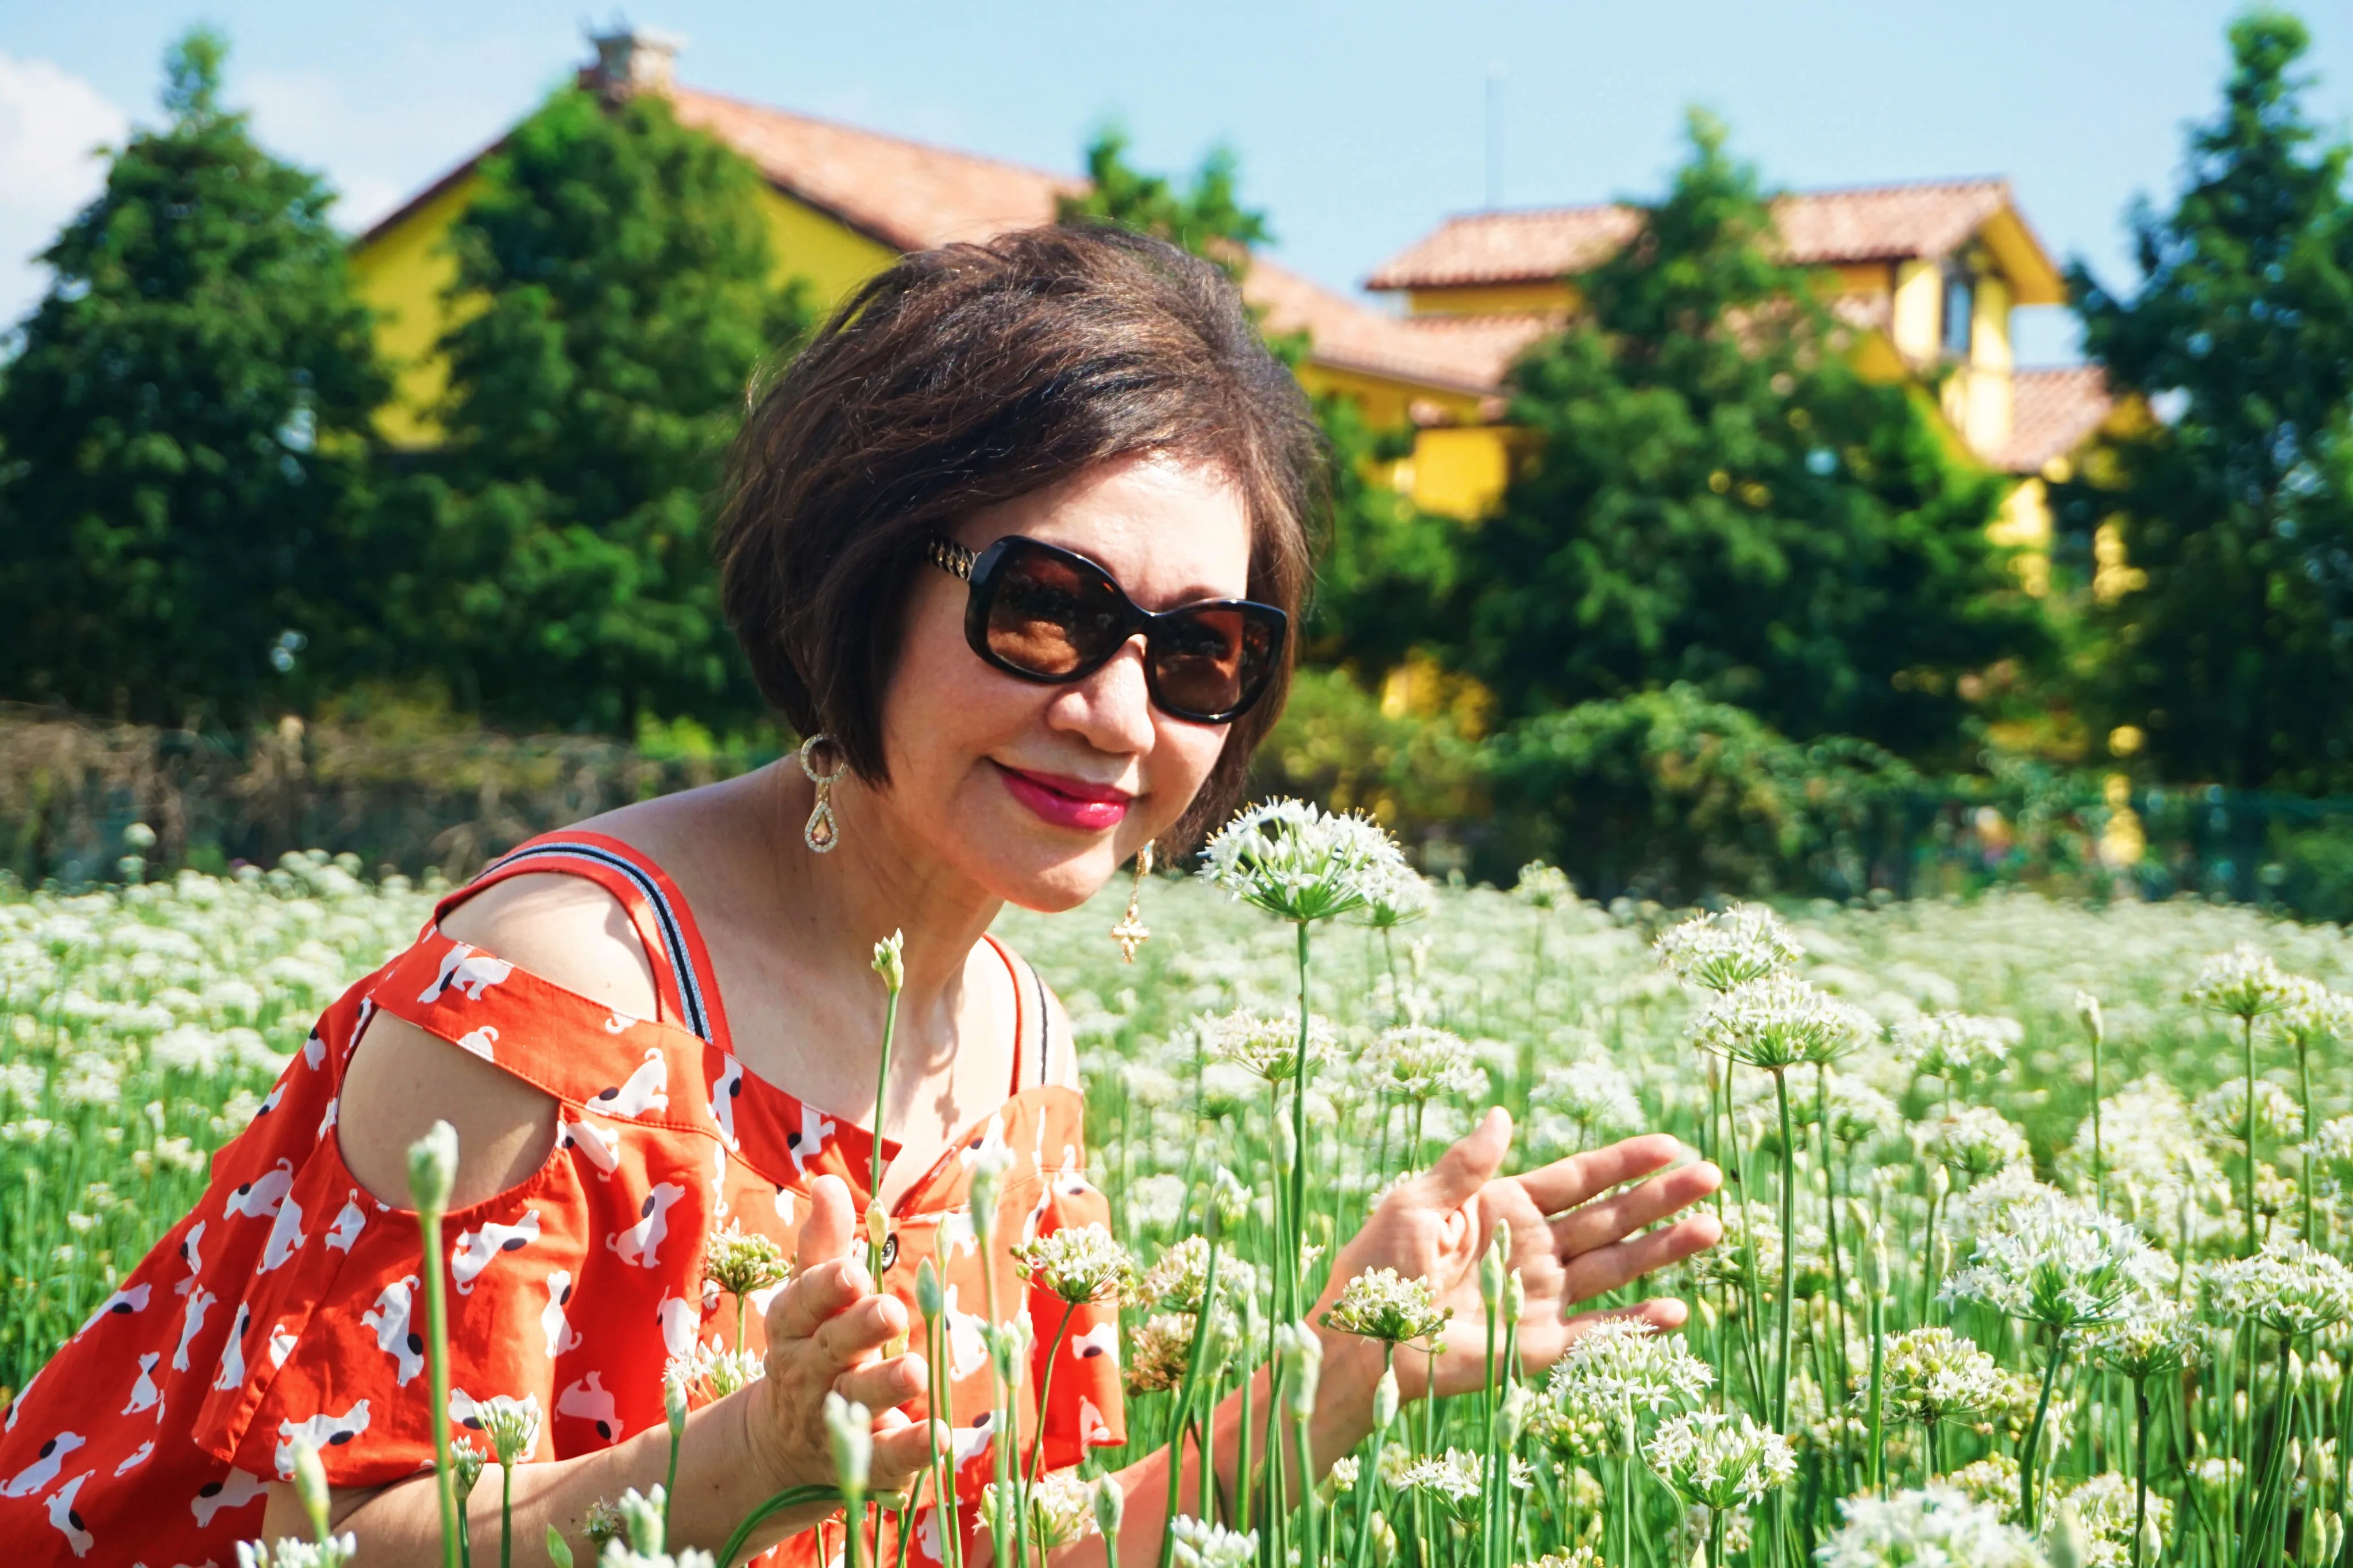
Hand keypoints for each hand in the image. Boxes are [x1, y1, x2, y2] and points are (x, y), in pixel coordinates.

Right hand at [746, 1174, 940, 1494]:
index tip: (854, 1273)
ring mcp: (833, 1420)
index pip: (802, 1304)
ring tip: (916, 1370)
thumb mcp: (809, 1297)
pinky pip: (883, 1457)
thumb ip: (823, 1244)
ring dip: (884, 1386)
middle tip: (892, 1311)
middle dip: (860, 1329)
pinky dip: (908, 1447)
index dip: (826, 1289)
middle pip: (832, 1348)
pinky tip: (938, 1435)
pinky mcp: (862, 1461)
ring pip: (856, 1401)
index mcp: (792, 1328)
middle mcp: (808, 1374)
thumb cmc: (811, 1347)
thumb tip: (828, 1183)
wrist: (783, 1445)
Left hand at [1315, 1110, 1721, 1400]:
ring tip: (1711, 1230)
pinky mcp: (1540, 1345)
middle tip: (1711, 1179)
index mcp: (1504, 1207)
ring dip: (1663, 1250)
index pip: (1578, 1180)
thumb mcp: (1416, 1203)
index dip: (1624, 1163)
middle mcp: (1532, 1248)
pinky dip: (1637, 1326)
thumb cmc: (1376, 1267)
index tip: (1670, 1146)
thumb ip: (1466, 1166)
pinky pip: (1598, 1334)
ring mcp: (1541, 1296)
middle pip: (1610, 1218)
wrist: (1362, 1342)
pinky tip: (1676, 1311)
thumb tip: (1502, 1113)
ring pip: (1616, 1267)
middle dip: (1660, 1199)